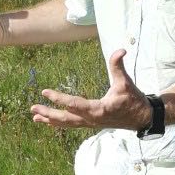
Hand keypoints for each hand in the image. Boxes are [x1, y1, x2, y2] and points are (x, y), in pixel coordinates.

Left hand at [30, 49, 151, 131]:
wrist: (141, 117)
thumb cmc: (133, 99)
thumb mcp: (126, 82)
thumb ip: (119, 66)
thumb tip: (121, 49)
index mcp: (98, 109)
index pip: (74, 104)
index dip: (58, 98)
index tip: (44, 92)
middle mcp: (91, 119)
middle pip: (65, 119)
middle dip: (48, 113)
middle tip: (33, 108)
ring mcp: (90, 124)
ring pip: (67, 124)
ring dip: (50, 120)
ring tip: (35, 117)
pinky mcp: (91, 124)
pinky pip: (71, 125)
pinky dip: (59, 123)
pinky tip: (48, 121)